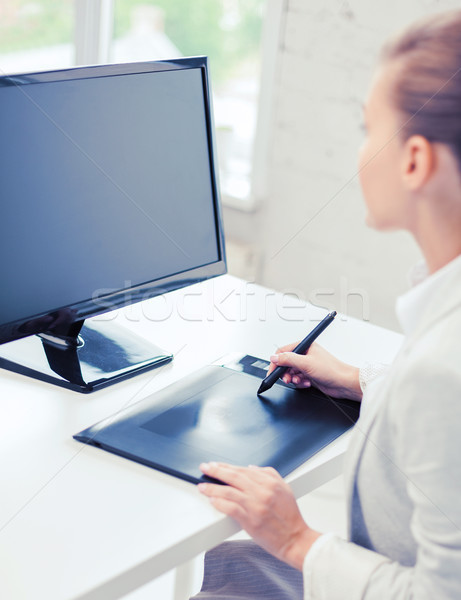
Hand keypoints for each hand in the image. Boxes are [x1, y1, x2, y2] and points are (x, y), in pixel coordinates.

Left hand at [198, 462, 320, 569]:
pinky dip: (219, 503)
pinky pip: (230, 508)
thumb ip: (268, 474)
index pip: (243, 470)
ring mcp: (255, 506)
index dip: (227, 466)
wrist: (295, 538)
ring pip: (229, 492)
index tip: (216, 464)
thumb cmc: (290, 516)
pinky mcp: (250, 521)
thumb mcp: (284, 488)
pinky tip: (212, 500)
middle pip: (234, 477)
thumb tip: (251, 467)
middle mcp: (262, 492)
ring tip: (202, 486)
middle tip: (205, 468)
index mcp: (270, 482)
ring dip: (213, 488)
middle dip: (216, 471)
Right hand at [268, 342, 361, 400]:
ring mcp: (307, 365)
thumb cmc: (332, 370)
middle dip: (285, 373)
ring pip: (291, 373)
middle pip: (285, 363)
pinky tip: (307, 383)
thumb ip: (288, 360)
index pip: (283, 352)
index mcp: (305, 346)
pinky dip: (300, 383)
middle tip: (288, 379)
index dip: (276, 362)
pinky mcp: (309, 375)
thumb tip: (274, 358)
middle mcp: (305, 355)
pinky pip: (297, 379)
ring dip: (293, 379)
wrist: (344, 383)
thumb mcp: (306, 363)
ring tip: (300, 381)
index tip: (272, 371)